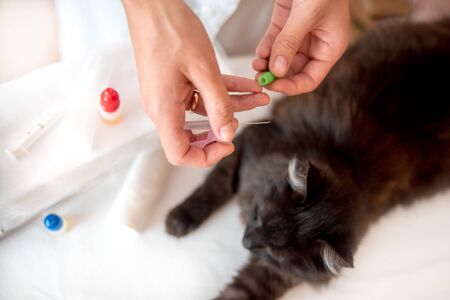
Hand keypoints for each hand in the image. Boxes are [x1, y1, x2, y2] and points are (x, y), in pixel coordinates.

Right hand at [123, 0, 268, 166]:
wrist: (153, 5)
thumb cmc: (171, 31)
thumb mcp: (203, 70)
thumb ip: (218, 105)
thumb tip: (227, 134)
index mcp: (164, 110)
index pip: (179, 154)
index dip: (206, 156)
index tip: (227, 144)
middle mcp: (163, 108)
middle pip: (192, 137)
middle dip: (221, 132)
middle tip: (242, 123)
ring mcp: (168, 96)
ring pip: (203, 113)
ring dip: (230, 107)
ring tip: (258, 97)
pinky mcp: (175, 85)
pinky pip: (201, 96)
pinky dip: (223, 92)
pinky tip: (246, 85)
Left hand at [253, 0, 349, 94]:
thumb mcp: (306, 16)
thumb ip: (290, 43)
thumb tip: (276, 71)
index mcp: (330, 48)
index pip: (310, 78)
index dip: (292, 86)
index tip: (274, 85)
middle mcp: (316, 44)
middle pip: (294, 71)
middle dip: (276, 75)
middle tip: (259, 78)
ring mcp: (300, 35)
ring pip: (282, 58)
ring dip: (268, 64)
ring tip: (256, 65)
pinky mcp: (286, 23)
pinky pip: (274, 42)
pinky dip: (265, 49)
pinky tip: (259, 53)